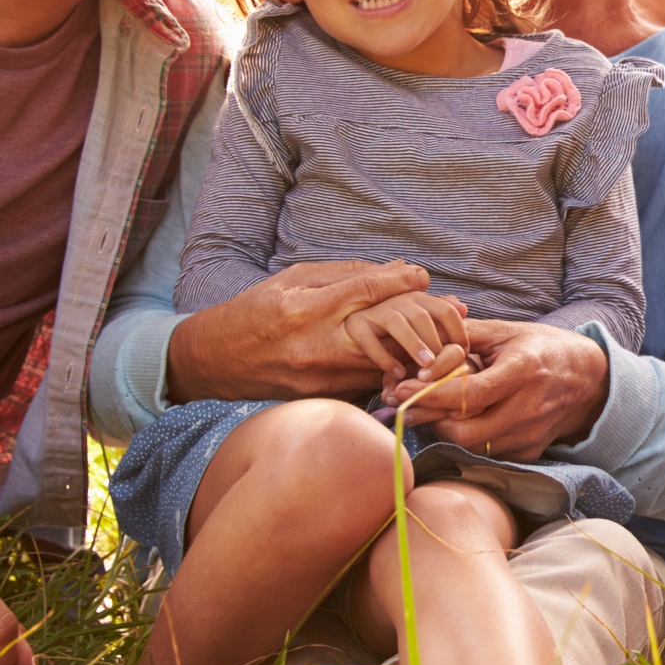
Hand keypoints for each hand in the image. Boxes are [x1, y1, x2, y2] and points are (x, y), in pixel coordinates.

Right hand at [165, 261, 435, 402]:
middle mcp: (315, 344)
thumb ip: (343, 274)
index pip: (363, 290)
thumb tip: (395, 268)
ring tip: (438, 341)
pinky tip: (409, 364)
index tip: (423, 276)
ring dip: (413, 352)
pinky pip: (366, 383)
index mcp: (306, 308)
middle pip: (384, 331)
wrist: (214, 361)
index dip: (399, 281)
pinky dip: (389, 372)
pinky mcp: (320, 396)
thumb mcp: (291, 280)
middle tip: (449, 317)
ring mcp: (318, 376)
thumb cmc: (253, 312)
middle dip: (421, 324)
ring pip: (382, 363)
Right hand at [342, 291, 469, 384]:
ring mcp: (373, 311)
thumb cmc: (389, 334)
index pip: (444, 308)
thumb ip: (437, 316)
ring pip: (398, 323)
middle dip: (435, 341)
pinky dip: (385, 358)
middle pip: (422, 316)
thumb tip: (464, 307)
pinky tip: (397, 374)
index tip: (463, 353)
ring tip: (425, 366)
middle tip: (443, 364)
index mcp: (416, 299)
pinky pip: (370, 339)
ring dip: (414, 345)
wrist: (346, 337)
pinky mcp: (354, 325)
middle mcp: (396, 300)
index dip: (458, 330)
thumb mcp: (417, 327)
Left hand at [387, 318, 608, 459]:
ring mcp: (530, 434)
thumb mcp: (509, 331)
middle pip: (466, 430)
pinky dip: (469, 438)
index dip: (432, 394)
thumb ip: (467, 334)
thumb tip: (424, 335)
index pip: (470, 394)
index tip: (401, 389)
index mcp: (523, 370)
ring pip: (472, 446)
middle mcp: (529, 407)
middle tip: (411, 404)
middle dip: (432, 420)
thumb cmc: (542, 348)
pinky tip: (461, 419)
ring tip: (432, 410)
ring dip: (446, 430)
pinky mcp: (529, 451)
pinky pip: (487, 452)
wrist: (588, 379)